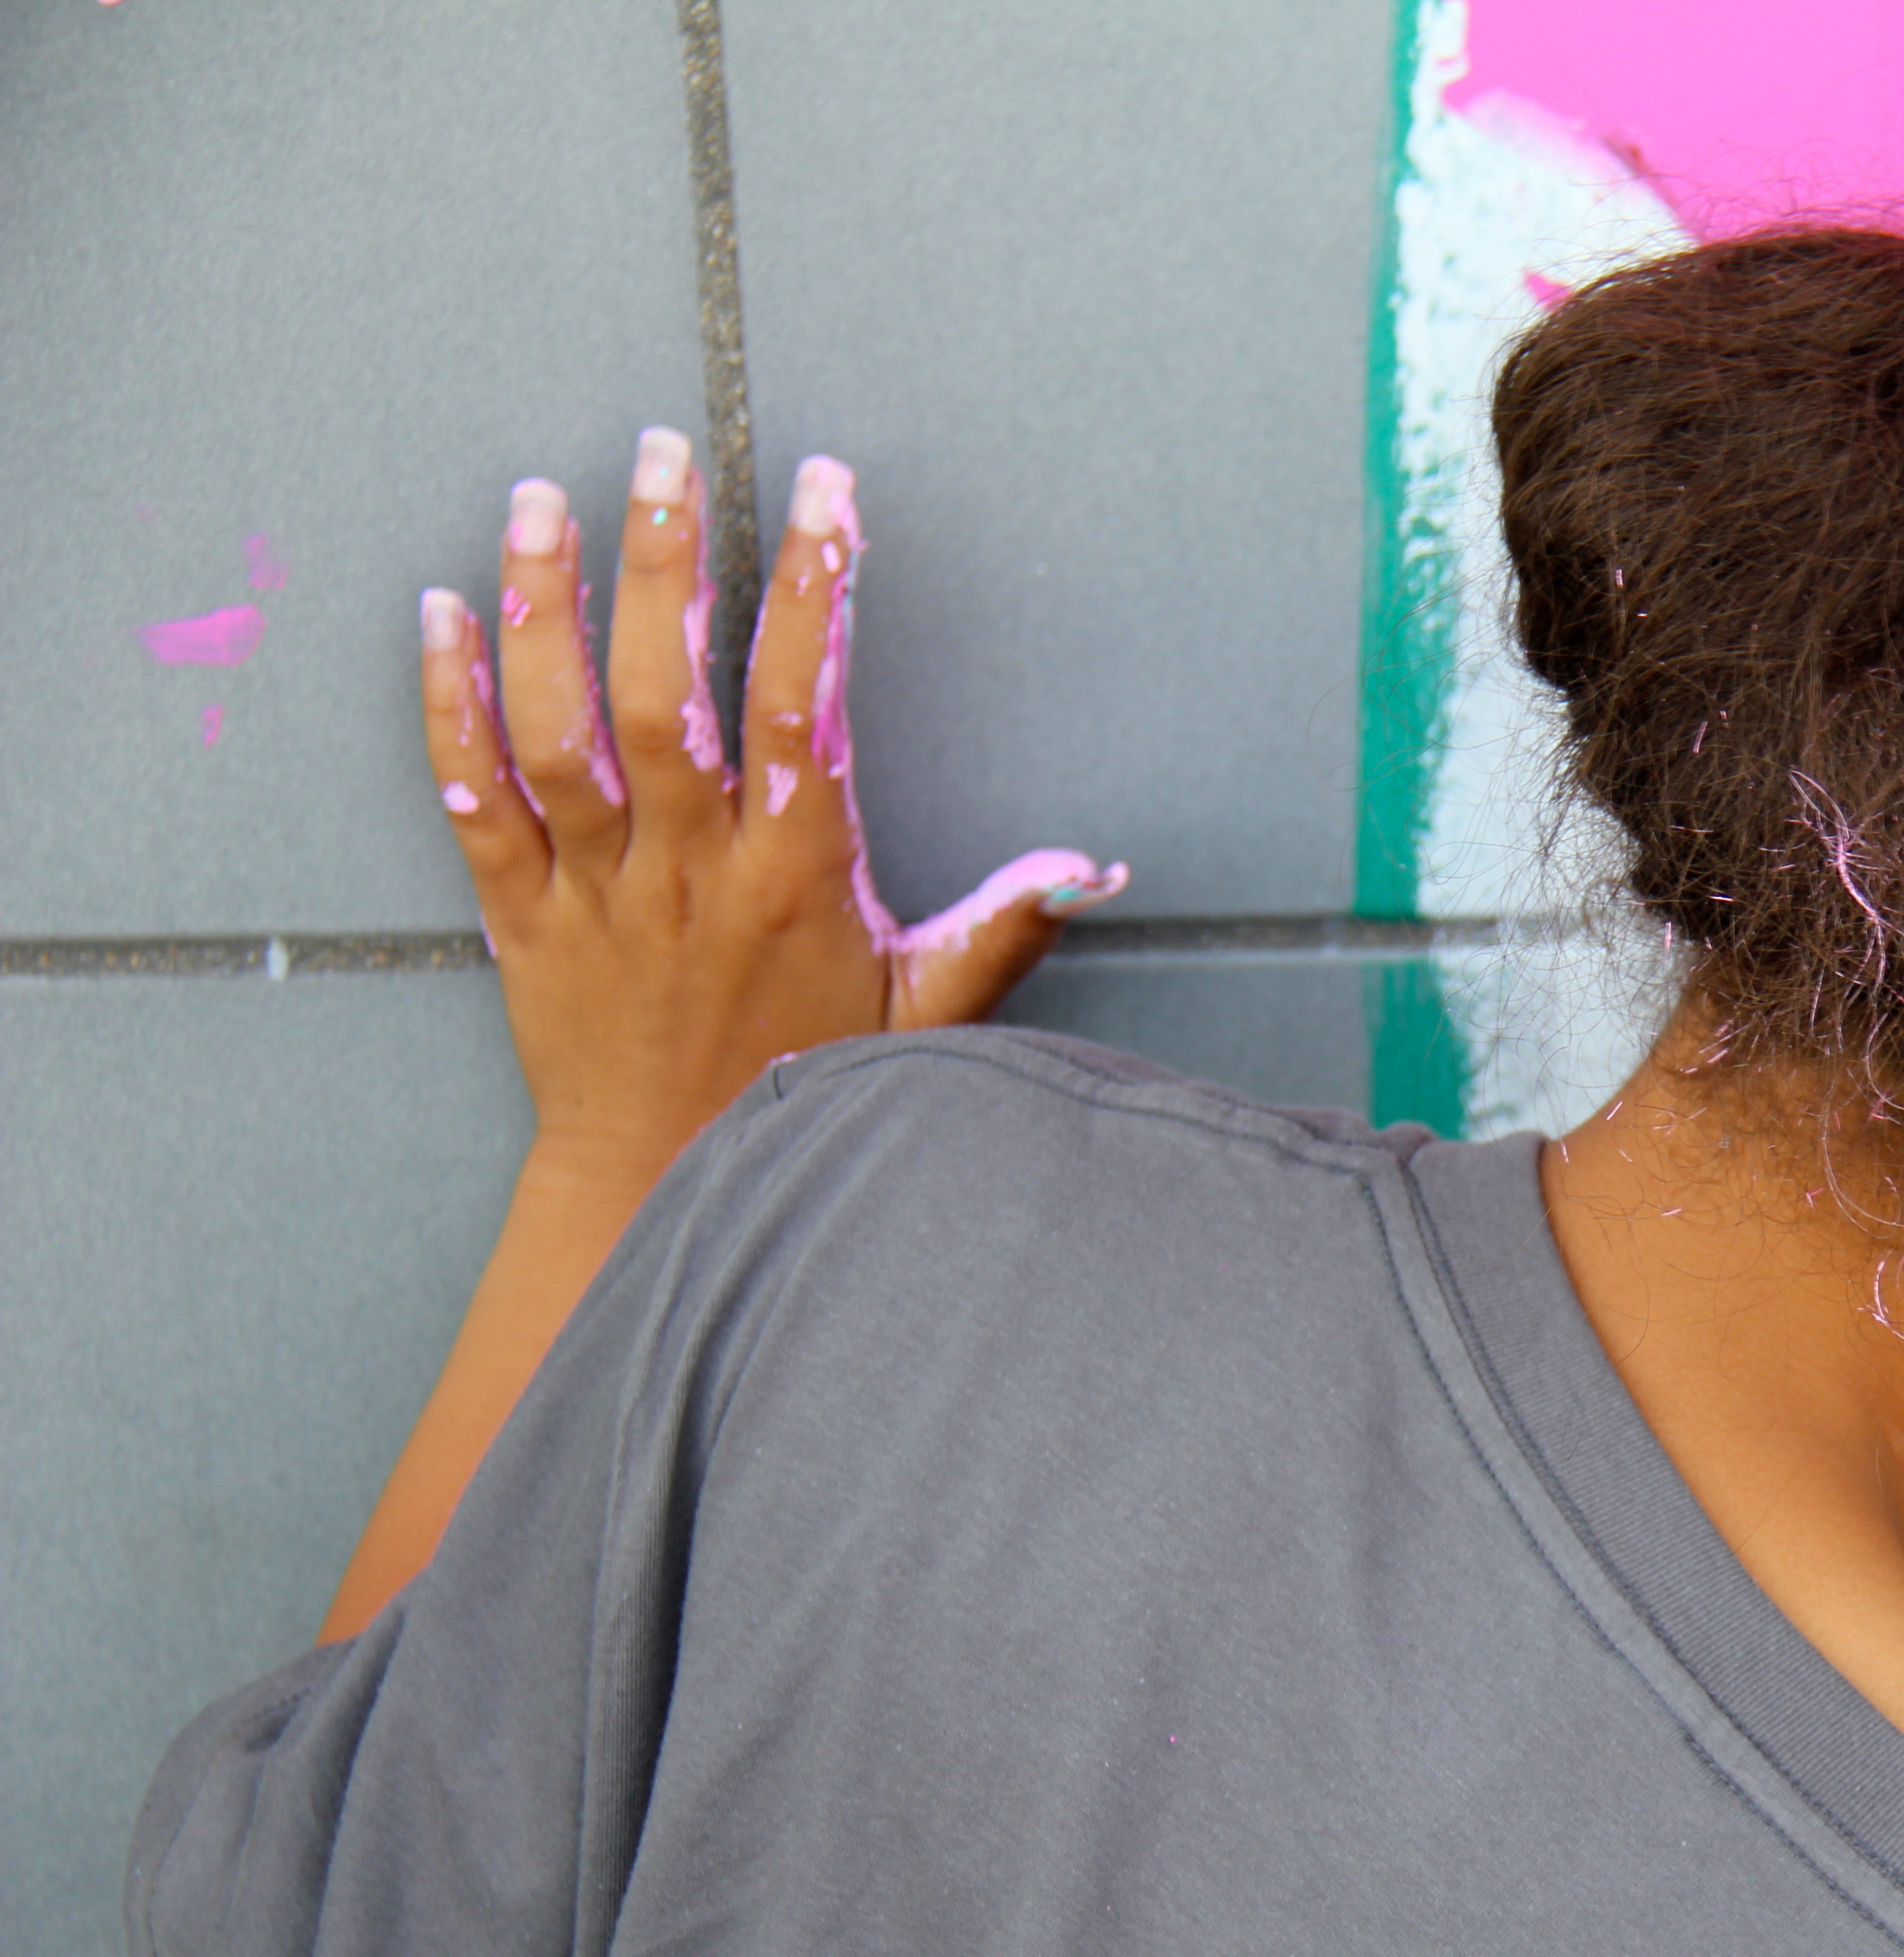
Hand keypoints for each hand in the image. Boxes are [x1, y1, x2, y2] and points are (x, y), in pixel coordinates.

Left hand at [417, 432, 1123, 1191]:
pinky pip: (473, 798)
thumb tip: (1094, 869)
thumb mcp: (924, 1016)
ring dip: (545, 608)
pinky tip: (439, 612)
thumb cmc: (796, 1090)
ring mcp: (597, 888)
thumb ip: (1002, 929)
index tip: (827, 493)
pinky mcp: (521, 913)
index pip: (804, 707)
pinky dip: (447, 703)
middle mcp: (690, 869)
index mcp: (794, 876)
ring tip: (538, 500)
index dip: (818, 592)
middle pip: (665, 693)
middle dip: (664, 561)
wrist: (663, 1186)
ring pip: (559, 730)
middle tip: (660, 451)